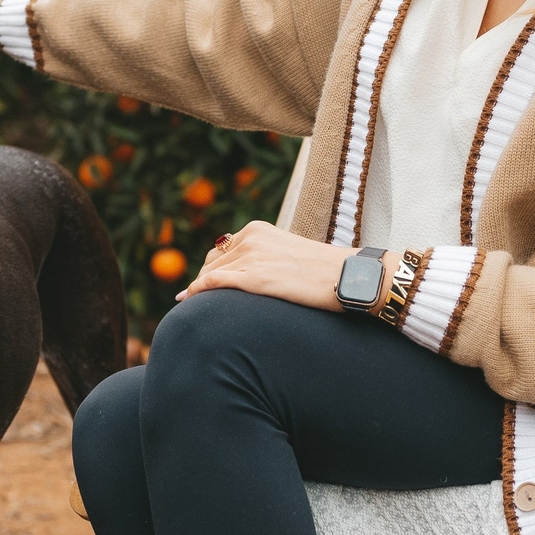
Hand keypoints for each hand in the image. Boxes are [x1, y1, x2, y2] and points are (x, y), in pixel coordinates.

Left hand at [180, 221, 354, 312]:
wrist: (347, 277)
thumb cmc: (324, 272)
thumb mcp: (288, 254)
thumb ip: (265, 258)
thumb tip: (251, 276)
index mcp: (258, 229)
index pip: (222, 250)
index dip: (209, 270)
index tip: (201, 285)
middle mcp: (251, 238)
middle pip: (212, 262)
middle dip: (201, 281)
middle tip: (191, 298)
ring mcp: (252, 256)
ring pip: (209, 274)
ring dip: (197, 290)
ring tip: (187, 305)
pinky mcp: (255, 277)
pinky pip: (213, 283)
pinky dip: (196, 291)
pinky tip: (187, 301)